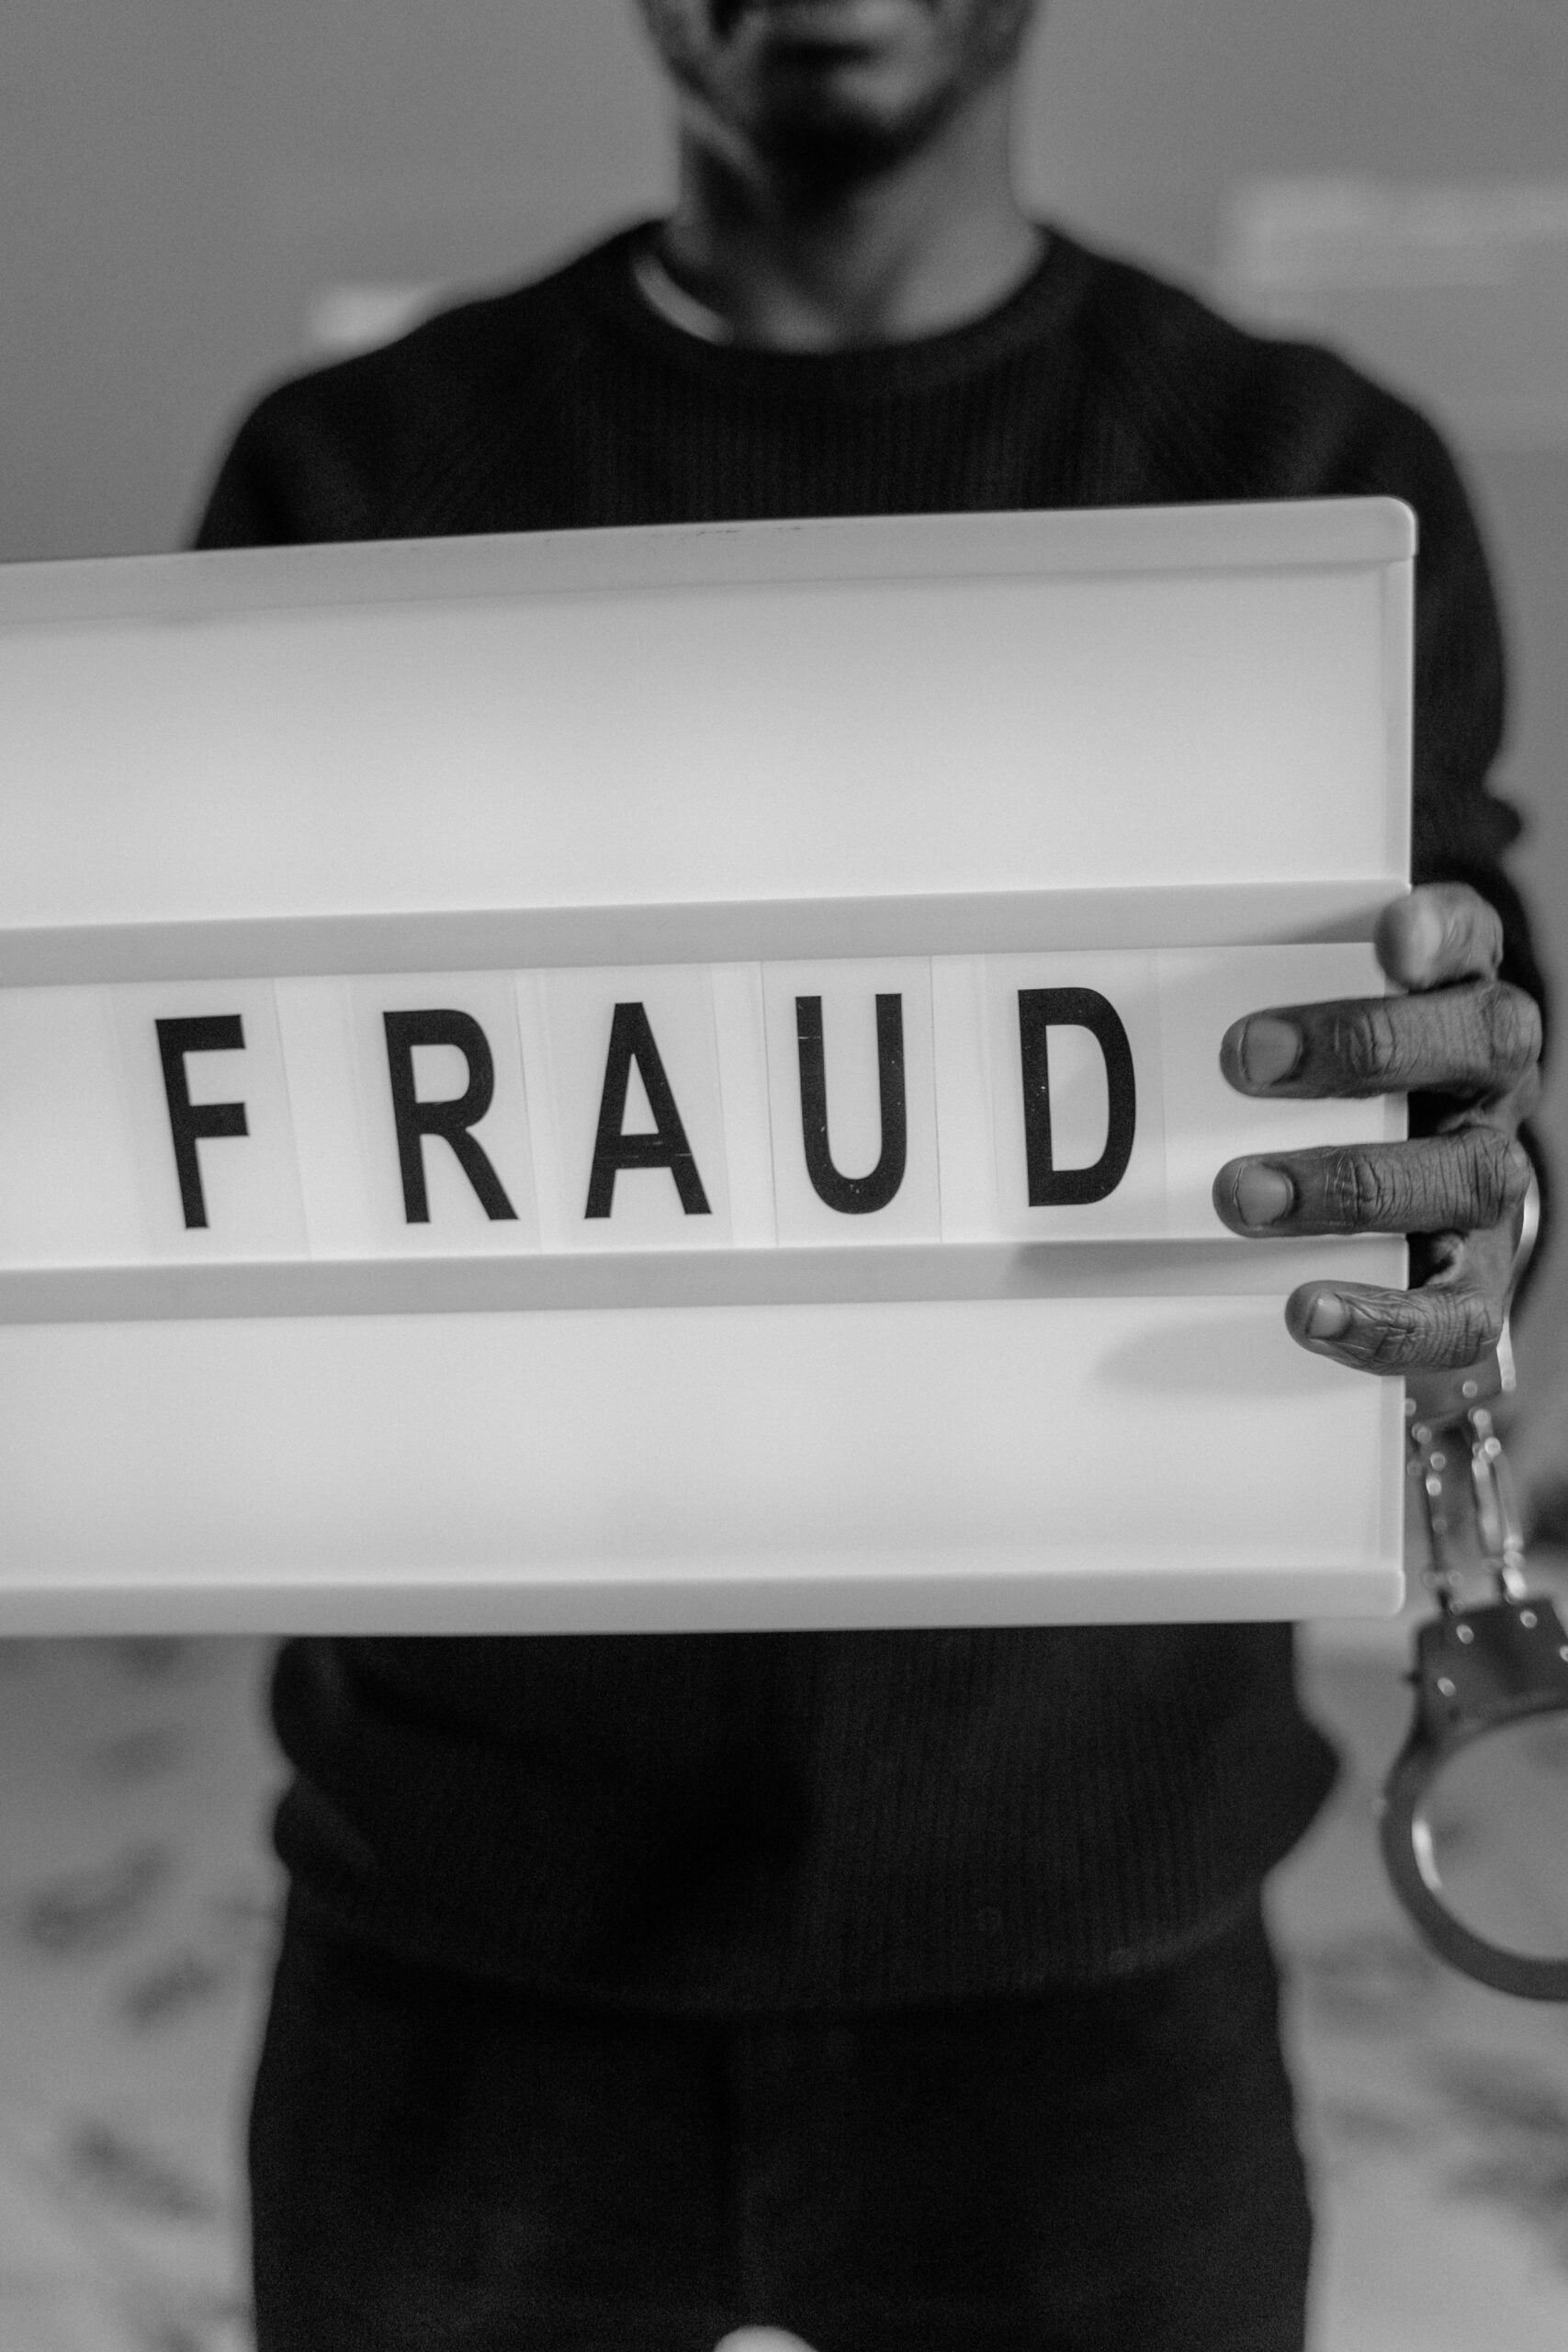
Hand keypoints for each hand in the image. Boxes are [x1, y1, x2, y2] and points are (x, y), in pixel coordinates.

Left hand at [1211, 882, 1540, 1373]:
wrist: (1406, 1211)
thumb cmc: (1331, 1100)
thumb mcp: (1307, 1033)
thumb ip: (1256, 1002)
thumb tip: (1121, 985)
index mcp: (1458, 1003)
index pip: (1472, 942)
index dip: (1439, 933)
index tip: (1387, 938)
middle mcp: (1489, 1087)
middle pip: (1480, 1045)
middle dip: (1362, 1050)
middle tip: (1248, 1059)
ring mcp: (1488, 1184)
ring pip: (1468, 1175)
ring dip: (1350, 1187)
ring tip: (1245, 1198)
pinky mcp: (1477, 1284)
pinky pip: (1458, 1313)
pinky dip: (1385, 1319)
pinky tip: (1309, 1311)